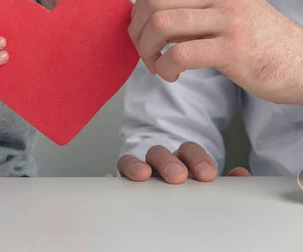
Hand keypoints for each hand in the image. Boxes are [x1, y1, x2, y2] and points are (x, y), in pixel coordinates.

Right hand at [117, 142, 251, 183]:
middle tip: (177, 176)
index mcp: (182, 159)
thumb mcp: (211, 183)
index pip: (189, 151)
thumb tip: (240, 175)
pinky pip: (112, 178)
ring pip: (132, 161)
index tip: (206, 174)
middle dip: (167, 162)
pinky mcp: (121, 184)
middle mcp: (158, 162)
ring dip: (137, 166)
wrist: (172, 200)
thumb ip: (230, 183)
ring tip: (142, 175)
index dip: (197, 159)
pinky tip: (111, 180)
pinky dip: (111, 178)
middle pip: (159, 153)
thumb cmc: (192, 191)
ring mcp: (138, 171)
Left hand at [130, 0, 302, 104]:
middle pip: (154, 1)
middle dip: (137, 30)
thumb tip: (144, 16)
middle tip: (145, 51)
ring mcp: (230, 18)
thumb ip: (191, 5)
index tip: (141, 30)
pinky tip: (171, 74)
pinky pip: (178, 54)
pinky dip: (164, 67)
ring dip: (147, 49)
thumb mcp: (227, 8)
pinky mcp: (232, 49)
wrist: (302, 63)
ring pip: (160, 24)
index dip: (139, 8)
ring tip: (156, 64)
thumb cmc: (258, 39)